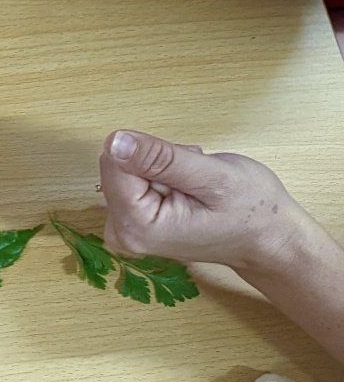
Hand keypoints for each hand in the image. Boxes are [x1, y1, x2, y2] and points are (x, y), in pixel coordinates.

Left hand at [99, 129, 319, 277]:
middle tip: (196, 178)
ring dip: (164, 168)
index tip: (184, 165)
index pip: (114, 163)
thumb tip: (114, 141)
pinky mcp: (133, 222)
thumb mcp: (213, 177)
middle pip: (119, 167)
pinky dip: (164, 177)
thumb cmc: (251, 213)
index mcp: (136, 225)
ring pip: (129, 170)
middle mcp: (122, 232)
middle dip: (158, 162)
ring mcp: (126, 229)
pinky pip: (137, 181)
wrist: (268, 240)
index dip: (150, 152)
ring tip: (197, 186)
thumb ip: (160, 159)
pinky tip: (190, 190)